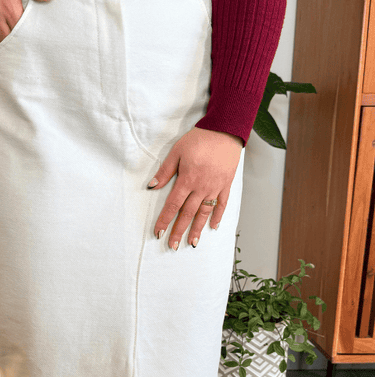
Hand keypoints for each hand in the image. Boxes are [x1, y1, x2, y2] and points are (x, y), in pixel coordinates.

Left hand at [148, 128, 242, 249]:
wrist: (225, 130)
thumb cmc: (199, 139)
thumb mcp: (177, 151)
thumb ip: (165, 171)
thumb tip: (152, 186)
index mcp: (187, 180)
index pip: (173, 205)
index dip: (164, 220)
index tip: (158, 232)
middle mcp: (201, 188)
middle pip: (187, 214)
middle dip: (178, 231)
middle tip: (172, 246)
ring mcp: (215, 188)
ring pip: (204, 213)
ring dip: (197, 229)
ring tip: (191, 243)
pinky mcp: (226, 185)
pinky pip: (222, 204)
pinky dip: (217, 217)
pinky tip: (213, 227)